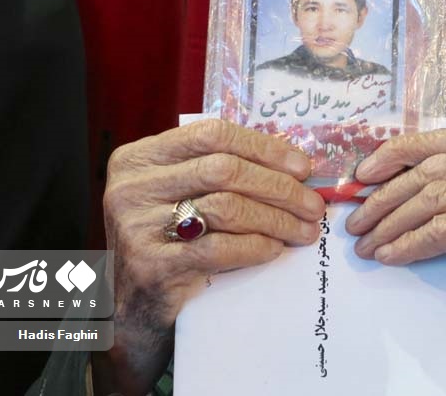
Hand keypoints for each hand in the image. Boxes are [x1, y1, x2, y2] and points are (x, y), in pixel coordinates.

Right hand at [93, 119, 325, 394]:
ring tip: (305, 230)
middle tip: (313, 204)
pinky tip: (275, 249)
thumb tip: (293, 164)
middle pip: (224, 170)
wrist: (132, 310)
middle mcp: (132, 187)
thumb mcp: (178, 194)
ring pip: (226, 207)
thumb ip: (217, 170)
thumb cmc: (167, 242)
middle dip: (279, 186)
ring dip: (276, 218)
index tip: (302, 166)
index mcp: (139, 158)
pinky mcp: (152, 266)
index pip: (211, 135)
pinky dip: (256, 246)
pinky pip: (219, 248)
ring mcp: (137, 226)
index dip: (263, 147)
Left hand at [345, 129, 445, 310]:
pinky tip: (390, 256)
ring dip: (392, 221)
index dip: (403, 150)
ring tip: (366, 241)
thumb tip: (397, 186)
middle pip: (438, 167)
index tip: (366, 171)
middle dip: (388, 192)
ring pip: (435, 197)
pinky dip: (410, 243)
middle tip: (357, 217)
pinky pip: (444, 231)